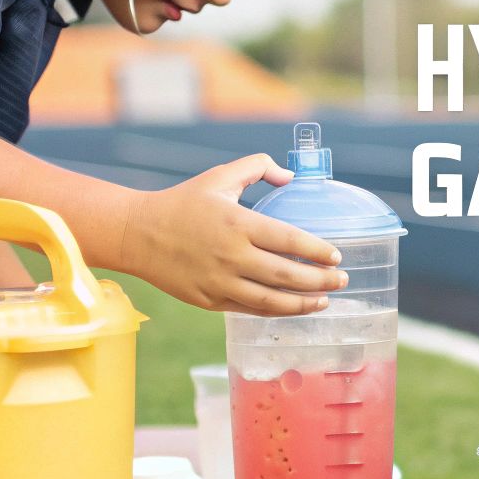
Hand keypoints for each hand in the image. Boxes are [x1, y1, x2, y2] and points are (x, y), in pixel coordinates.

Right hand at [121, 155, 345, 314]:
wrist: (136, 234)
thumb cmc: (182, 203)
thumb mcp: (219, 176)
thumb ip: (257, 167)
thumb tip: (290, 176)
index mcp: (238, 223)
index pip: (289, 240)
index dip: (317, 250)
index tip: (337, 256)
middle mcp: (231, 256)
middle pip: (287, 275)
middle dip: (321, 280)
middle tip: (342, 280)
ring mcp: (220, 282)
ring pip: (272, 301)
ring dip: (304, 303)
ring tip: (325, 300)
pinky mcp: (209, 301)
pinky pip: (251, 309)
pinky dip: (277, 311)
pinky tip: (295, 307)